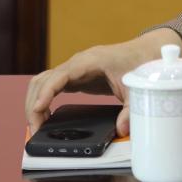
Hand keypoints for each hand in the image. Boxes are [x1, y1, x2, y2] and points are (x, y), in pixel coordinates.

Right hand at [24, 28, 181, 136]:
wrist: (147, 51)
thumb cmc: (141, 64)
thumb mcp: (138, 88)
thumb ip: (131, 110)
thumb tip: (121, 130)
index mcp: (90, 61)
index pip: (59, 76)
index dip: (46, 93)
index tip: (39, 110)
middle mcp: (77, 63)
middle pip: (43, 80)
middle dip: (34, 104)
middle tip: (36, 129)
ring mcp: (74, 69)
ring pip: (42, 82)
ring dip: (35, 102)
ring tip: (37, 126)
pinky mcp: (76, 76)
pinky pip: (51, 86)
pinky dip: (43, 100)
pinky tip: (45, 116)